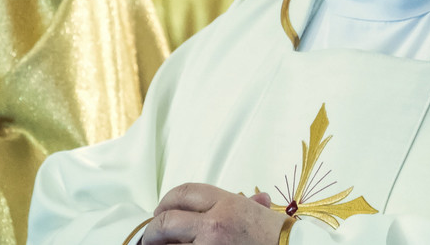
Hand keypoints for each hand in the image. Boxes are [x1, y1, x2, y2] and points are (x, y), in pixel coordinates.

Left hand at [141, 183, 290, 244]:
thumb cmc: (277, 238)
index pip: (184, 192)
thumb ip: (249, 204)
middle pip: (166, 219)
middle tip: (152, 236)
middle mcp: (214, 223)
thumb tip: (255, 199)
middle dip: (154, 228)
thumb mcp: (262, 214)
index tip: (161, 210)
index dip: (167, 200)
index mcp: (227, 203)